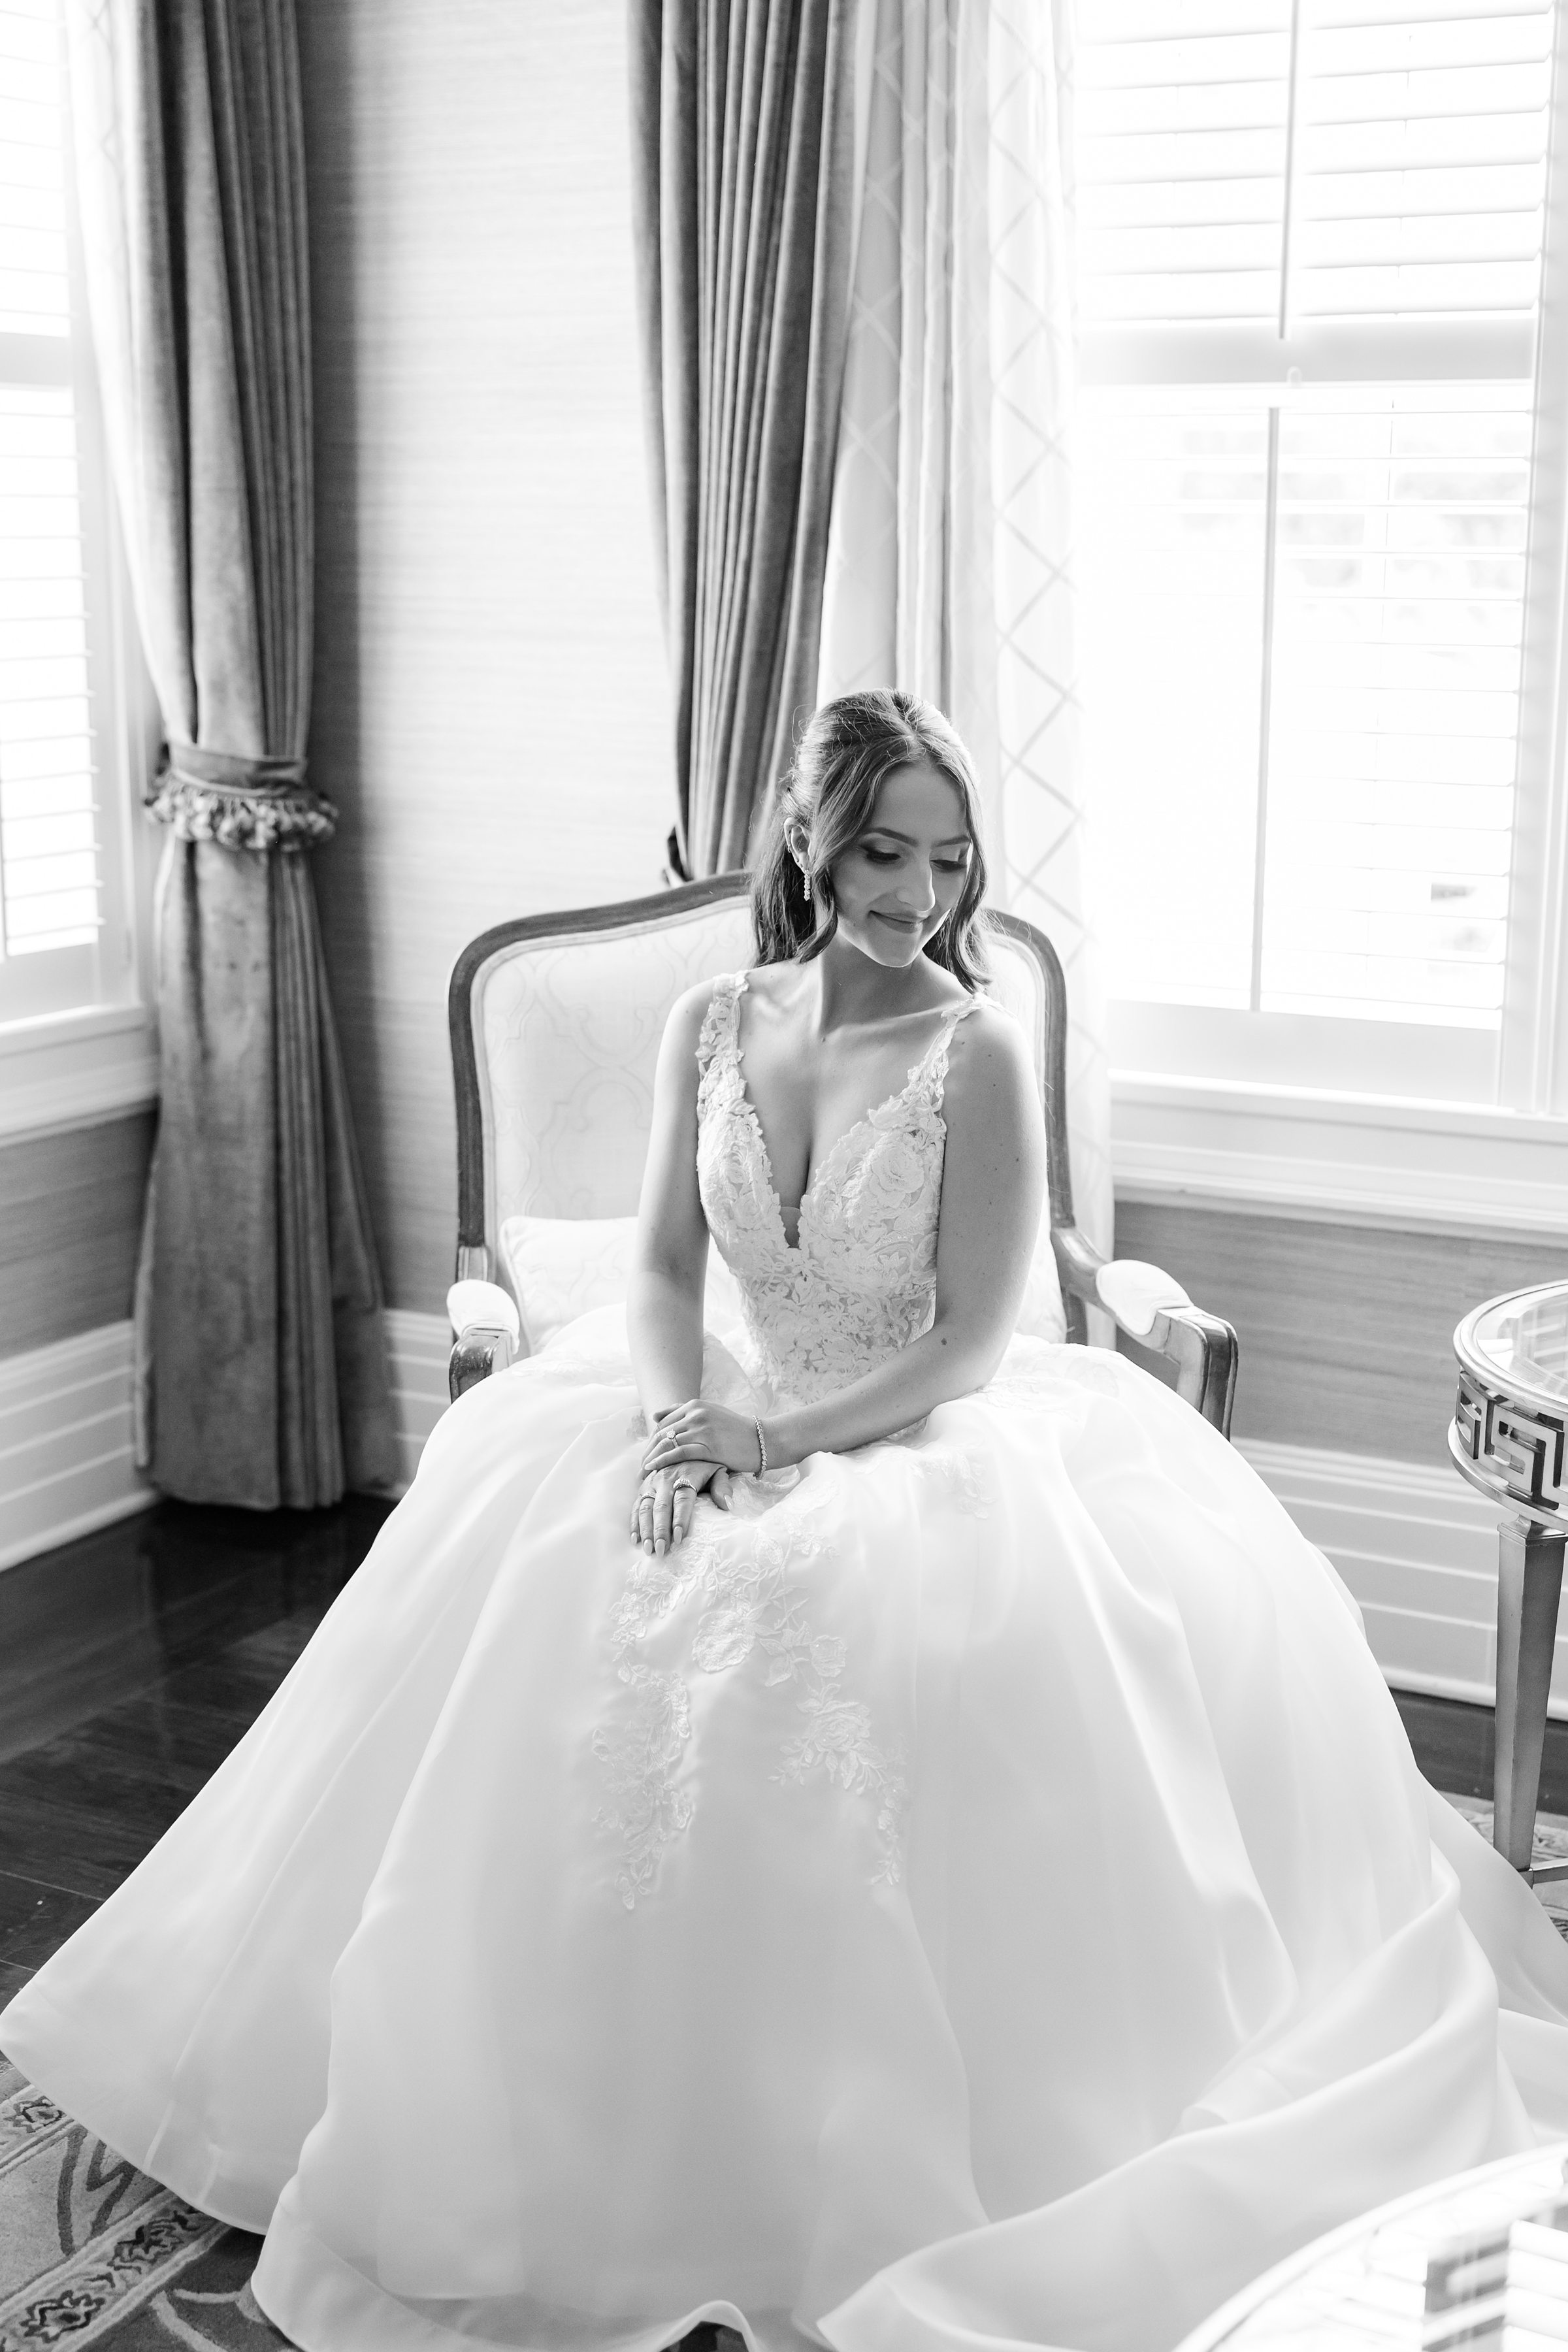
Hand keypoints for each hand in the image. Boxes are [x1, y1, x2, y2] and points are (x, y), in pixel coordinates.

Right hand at [629, 1458, 730, 1556]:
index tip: (679, 1538)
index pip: (682, 1499)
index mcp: (685, 1475)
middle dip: (660, 1530)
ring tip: (648, 1550)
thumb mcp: (718, 1470)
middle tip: (661, 1550)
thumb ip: (723, 1487)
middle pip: (661, 1507)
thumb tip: (727, 1505)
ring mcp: (652, 1483)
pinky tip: (635, 1539)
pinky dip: (634, 1523)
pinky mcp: (643, 1487)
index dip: (680, 1519)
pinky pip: (636, 1506)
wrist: (684, 1446)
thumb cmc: (705, 1464)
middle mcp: (665, 1478)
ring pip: (646, 1508)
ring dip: (646, 1530)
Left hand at [642, 1399, 765, 1479]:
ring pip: (667, 1442)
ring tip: (643, 1471)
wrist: (762, 1440)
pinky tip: (653, 1468)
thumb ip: (683, 1412)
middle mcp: (697, 1413)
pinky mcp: (709, 1445)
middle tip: (639, 1466)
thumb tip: (654, 1416)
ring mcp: (702, 1428)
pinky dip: (662, 1460)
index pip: (663, 1422)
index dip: (651, 1440)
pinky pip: (678, 1453)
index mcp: (695, 1404)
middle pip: (662, 1432)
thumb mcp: (709, 1414)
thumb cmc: (735, 1431)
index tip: (645, 1454)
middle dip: (648, 1450)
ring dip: (651, 1458)